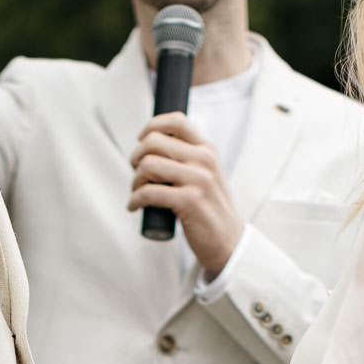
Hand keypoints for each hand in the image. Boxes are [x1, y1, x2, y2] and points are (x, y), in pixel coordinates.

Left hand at [129, 114, 244, 276]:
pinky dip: (134, 199)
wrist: (229, 243)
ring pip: (148, 165)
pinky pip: (148, 192)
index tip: (141, 139)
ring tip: (136, 192)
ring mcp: (197, 180)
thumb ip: (189, 161)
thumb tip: (154, 151)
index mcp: (207, 151)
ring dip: (134, 180)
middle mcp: (204, 160)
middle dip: (136, 156)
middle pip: (154, 141)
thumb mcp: (207, 177)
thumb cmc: (211, 212)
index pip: (177, 121)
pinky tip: (134, 206)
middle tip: (136, 172)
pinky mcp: (188, 201)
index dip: (152, 126)